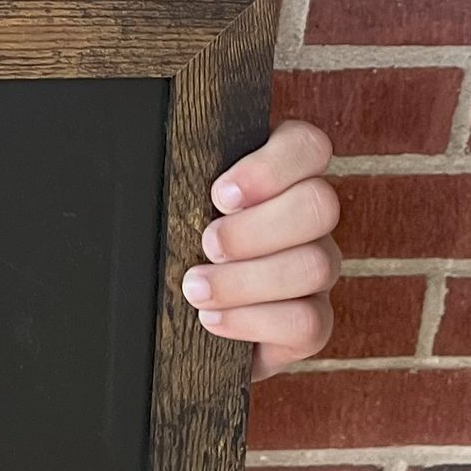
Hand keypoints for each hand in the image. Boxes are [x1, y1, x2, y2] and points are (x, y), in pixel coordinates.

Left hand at [181, 120, 338, 383]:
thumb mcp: (177, 204)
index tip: (220, 195)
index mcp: (281, 175)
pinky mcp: (312, 321)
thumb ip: (183, 181)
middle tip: (207, 245)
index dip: (272, 168)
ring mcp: (318, 269)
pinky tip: (214, 319)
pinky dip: (256, 322)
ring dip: (248, 280)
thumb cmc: (175, 242)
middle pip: (320, 205)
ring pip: (316, 265)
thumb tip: (150, 167)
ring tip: (196, 289)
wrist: (180, 314)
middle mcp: (309, 219)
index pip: (308, 146)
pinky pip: (310, 323)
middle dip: (256, 229)